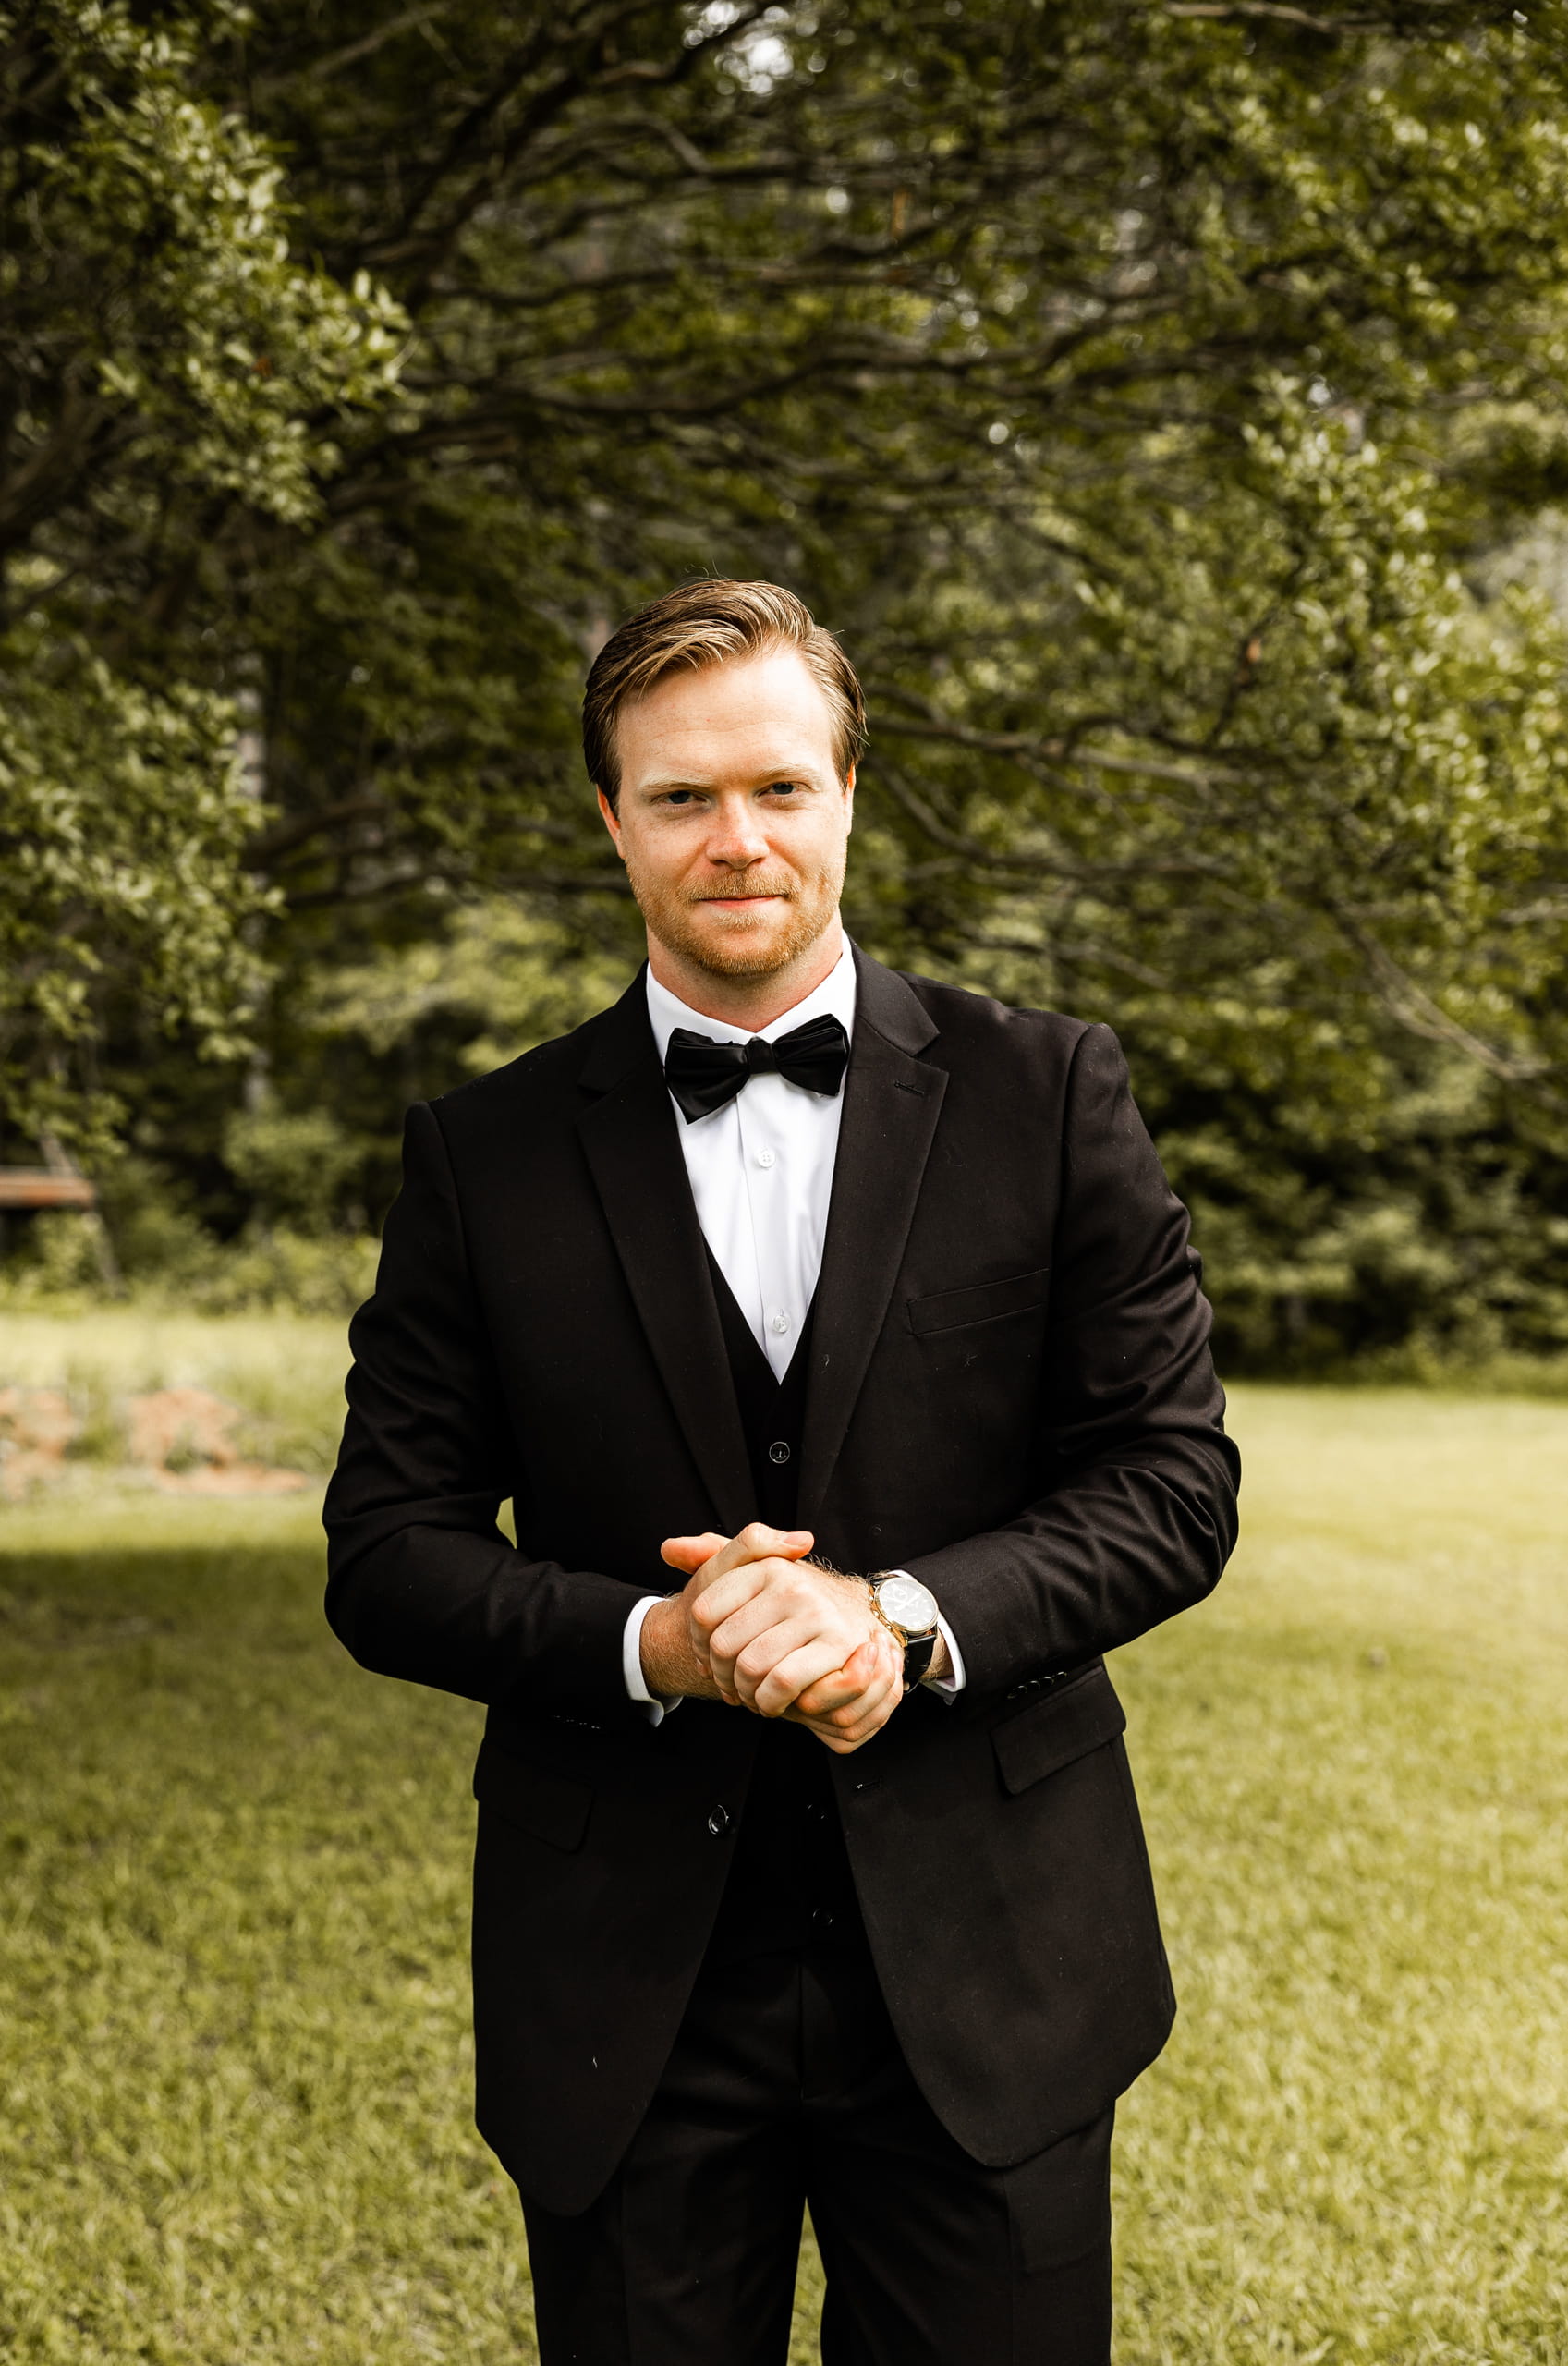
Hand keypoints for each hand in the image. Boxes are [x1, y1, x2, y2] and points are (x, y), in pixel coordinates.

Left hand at [658, 1523, 904, 1753]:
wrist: (857, 1617)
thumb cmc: (793, 1602)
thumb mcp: (754, 1571)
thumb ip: (710, 1556)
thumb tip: (668, 1550)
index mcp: (766, 1566)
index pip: (703, 1613)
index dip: (698, 1646)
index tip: (708, 1660)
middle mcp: (792, 1584)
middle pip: (724, 1645)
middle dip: (722, 1676)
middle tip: (730, 1686)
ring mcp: (817, 1612)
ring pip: (751, 1667)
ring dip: (746, 1693)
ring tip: (749, 1695)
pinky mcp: (838, 1645)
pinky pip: (783, 1682)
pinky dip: (770, 1701)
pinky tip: (772, 1703)